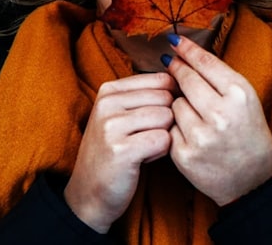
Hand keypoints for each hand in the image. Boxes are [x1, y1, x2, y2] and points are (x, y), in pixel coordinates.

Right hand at [64, 72, 176, 232]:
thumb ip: (147, 95)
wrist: (89, 193)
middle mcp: (107, 103)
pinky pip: (164, 140)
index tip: (150, 120)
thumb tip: (182, 78)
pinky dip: (161, 152)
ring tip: (143, 148)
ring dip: (164, 136)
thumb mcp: (122, 115)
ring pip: (167, 117)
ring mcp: (112, 126)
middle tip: (144, 138)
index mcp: (109, 89)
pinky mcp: (121, 150)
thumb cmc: (115, 151)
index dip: (168, 101)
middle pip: (167, 98)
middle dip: (165, 120)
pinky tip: (143, 159)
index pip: (161, 79)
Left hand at [164, 36, 271, 205]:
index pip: (205, 63)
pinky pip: (169, 128)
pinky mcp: (184, 155)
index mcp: (240, 95)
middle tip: (171, 63)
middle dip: (177, 69)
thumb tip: (184, 52)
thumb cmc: (249, 134)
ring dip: (180, 105)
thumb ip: (219, 76)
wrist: (253, 182)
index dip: (187, 49)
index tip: (174, 41)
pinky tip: (191, 134)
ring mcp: (201, 136)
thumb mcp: (246, 99)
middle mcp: (220, 114)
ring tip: (197, 115)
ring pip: (175, 103)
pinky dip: (176, 129)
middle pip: (186, 79)